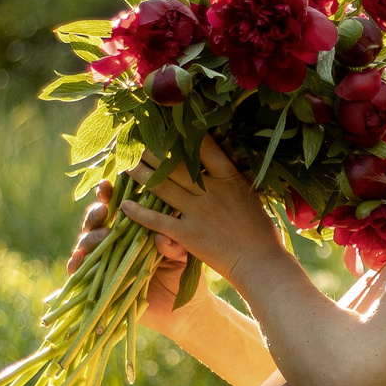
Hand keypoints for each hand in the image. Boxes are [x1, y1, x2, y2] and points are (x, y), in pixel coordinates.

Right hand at [71, 180, 197, 326]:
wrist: (185, 311)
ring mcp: (106, 261)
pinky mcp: (99, 283)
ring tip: (101, 236)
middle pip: (96, 220)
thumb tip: (161, 237)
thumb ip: (176, 245)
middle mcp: (116, 240)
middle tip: (104, 211)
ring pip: (86, 242)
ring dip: (89, 237)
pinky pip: (81, 272)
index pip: (117, 204)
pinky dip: (76, 264)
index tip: (106, 185)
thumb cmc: (184, 274)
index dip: (109, 193)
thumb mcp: (185, 256)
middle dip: (96, 213)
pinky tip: (78, 259)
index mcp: (135, 225)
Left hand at [118, 136, 285, 293]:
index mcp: (229, 178)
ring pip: (163, 187)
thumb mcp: (250, 195)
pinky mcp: (187, 234)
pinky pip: (158, 220)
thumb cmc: (261, 231)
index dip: (185, 134)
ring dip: (141, 174)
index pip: (205, 148)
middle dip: (153, 152)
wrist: (259, 262)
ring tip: (126, 165)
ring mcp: (198, 212)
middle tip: (136, 142)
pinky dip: (140, 213)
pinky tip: (125, 205)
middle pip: (176, 165)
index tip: (170, 123)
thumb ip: (233, 178)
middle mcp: (211, 191)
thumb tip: (224, 157)